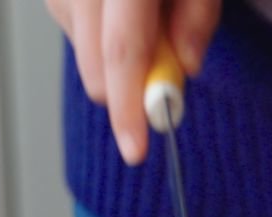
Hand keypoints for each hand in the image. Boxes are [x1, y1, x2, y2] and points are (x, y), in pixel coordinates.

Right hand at [46, 0, 220, 163]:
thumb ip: (198, 15)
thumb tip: (184, 66)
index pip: (122, 52)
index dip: (129, 107)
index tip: (135, 148)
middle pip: (95, 62)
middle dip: (130, 87)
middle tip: (170, 67)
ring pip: (84, 51)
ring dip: (119, 55)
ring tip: (150, 13)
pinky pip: (73, 27)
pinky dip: (102, 34)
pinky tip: (123, 8)